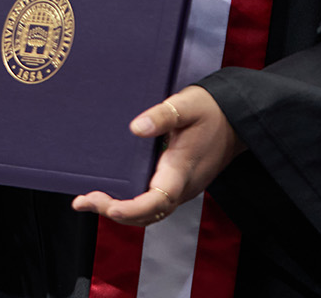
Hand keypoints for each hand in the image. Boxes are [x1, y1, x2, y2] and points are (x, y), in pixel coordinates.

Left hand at [72, 86, 243, 226]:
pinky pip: (153, 204)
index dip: (130, 210)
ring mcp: (180, 188)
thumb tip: (136, 128)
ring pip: (148, 213)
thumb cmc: (211, 110)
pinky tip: (112, 194)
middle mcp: (181, 187)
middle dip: (113, 213)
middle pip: (146, 215)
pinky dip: (130, 205)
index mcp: (181, 170)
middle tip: (83, 201)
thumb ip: (162, 115)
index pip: (155, 202)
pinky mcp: (177, 184)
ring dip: (119, 212)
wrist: (237, 119)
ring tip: (88, 201)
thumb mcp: (187, 105)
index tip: (107, 205)